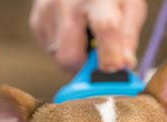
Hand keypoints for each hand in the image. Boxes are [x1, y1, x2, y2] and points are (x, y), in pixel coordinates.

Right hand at [29, 0, 145, 72]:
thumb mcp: (130, 8)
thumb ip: (128, 36)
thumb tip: (125, 65)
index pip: (105, 28)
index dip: (110, 55)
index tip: (115, 70)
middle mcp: (68, 2)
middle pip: (70, 55)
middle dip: (85, 69)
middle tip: (99, 66)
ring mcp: (48, 11)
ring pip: (59, 57)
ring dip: (75, 58)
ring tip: (86, 40)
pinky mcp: (36, 20)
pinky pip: (49, 51)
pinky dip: (63, 50)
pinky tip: (73, 35)